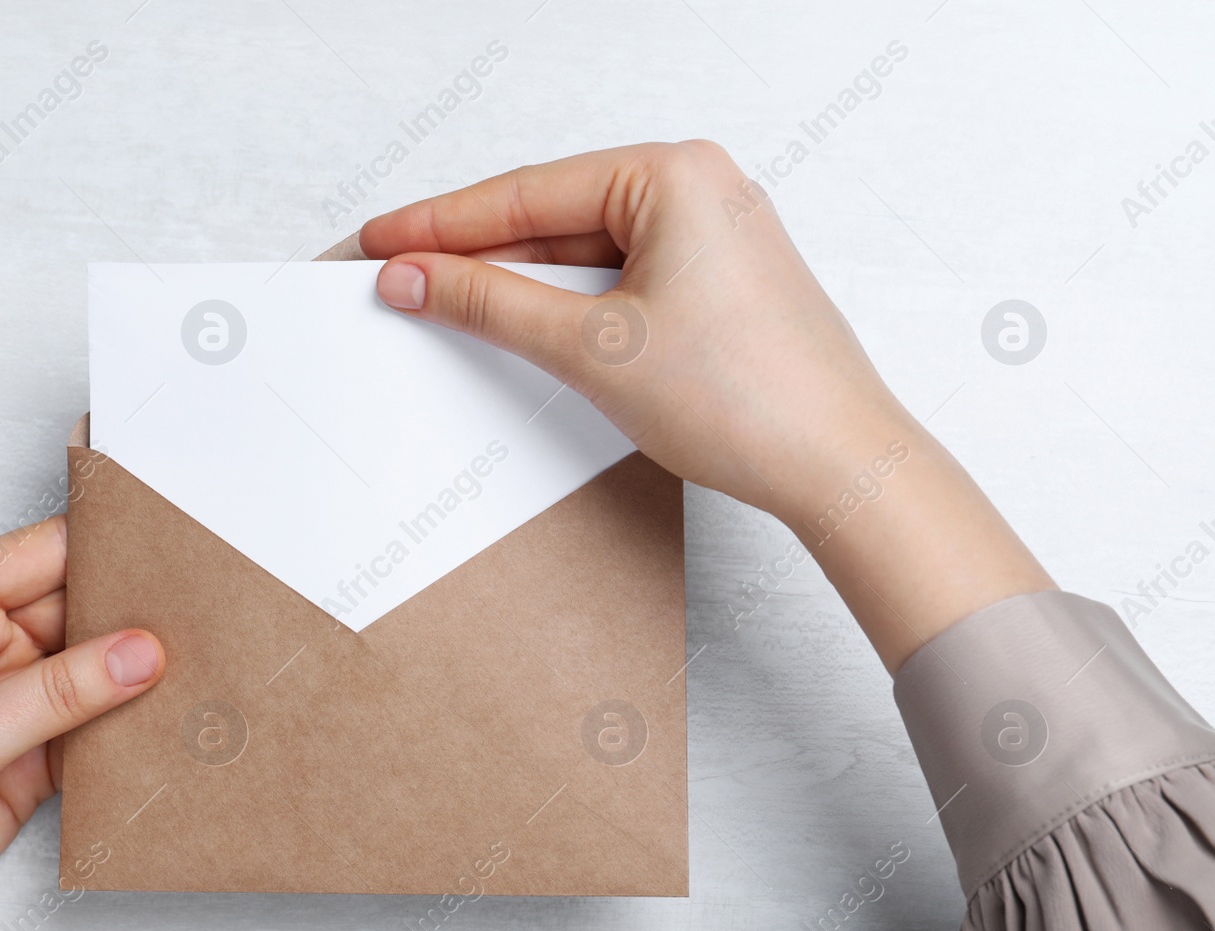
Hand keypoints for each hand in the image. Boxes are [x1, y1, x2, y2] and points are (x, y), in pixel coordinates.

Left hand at [0, 516, 164, 930]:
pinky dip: (130, 731)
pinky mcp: (27, 759)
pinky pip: (94, 729)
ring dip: (140, 677)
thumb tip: (137, 653)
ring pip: (95, 671)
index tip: (173, 550)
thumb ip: (51, 696)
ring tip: (205, 672)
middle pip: (79, 609)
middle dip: (137, 616)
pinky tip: (170, 728)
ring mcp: (4, 703)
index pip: (41, 554)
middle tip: (207, 619)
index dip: (106, 547)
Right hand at [362, 142, 1052, 669]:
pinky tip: (518, 323)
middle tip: (397, 273)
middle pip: (550, 215)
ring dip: (515, 281)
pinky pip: (617, 277)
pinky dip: (564, 303)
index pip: (524, 193)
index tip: (379, 240)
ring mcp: (709, 235)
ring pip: (581, 251)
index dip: (438, 223)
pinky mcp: (714, 282)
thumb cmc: (749, 400)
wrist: (839, 467)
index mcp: (674, 174)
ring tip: (443, 303)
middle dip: (471, 251)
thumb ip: (489, 303)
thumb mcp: (592, 346)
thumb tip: (416, 276)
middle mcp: (697, 189)